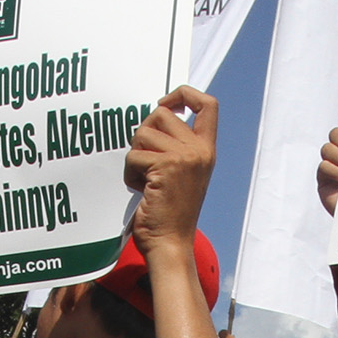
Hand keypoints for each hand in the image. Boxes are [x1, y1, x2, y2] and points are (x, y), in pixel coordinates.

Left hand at [126, 86, 219, 257]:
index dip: (184, 93)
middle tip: (145, 160)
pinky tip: (141, 191)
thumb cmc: (170, 212)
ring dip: (134, 157)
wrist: (170, 243)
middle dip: (144, 132)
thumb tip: (153, 116)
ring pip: (142, 133)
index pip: (208, 104)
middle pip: (161, 113)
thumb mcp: (181, 172)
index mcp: (206, 150)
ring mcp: (184, 157)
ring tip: (145, 180)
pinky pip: (133, 156)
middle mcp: (199, 150)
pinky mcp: (165, 167)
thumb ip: (176, 146)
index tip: (167, 103)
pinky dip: (129, 174)